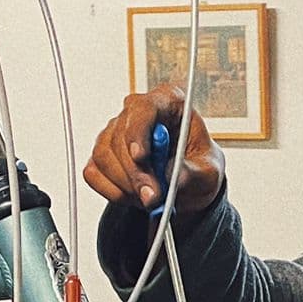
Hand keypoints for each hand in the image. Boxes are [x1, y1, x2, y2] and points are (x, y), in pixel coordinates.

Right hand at [84, 84, 225, 214]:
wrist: (188, 187)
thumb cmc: (199, 169)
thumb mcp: (208, 173)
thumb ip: (191, 173)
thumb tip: (171, 175)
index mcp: (168, 102)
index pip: (144, 108)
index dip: (138, 131)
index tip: (140, 157)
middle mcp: (138, 112)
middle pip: (120, 136)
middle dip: (135, 172)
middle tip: (152, 198)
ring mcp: (115, 132)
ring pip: (103, 155)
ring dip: (125, 184)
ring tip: (149, 199)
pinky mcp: (102, 155)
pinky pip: (93, 173)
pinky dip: (112, 191)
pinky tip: (133, 197)